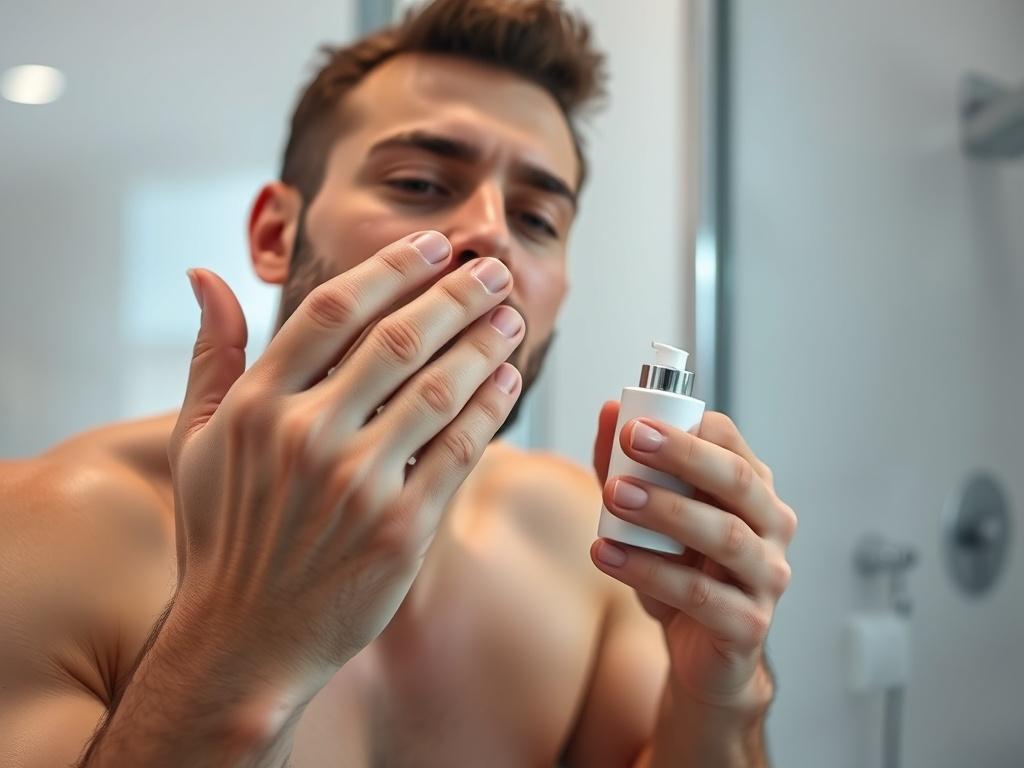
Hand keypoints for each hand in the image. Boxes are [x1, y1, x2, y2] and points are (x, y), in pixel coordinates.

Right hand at [167, 231, 523, 700]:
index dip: (391, 268)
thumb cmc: (224, 535)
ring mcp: (355, 484)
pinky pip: (458, 451)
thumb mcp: (198, 443)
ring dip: (484, 344)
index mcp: (255, 406)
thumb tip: (205, 276)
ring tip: (512, 317)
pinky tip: (509, 379)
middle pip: (397, 339)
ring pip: (437, 390)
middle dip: (455, 295)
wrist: (244, 640)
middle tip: (492, 270)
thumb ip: (212, 355)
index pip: (332, 311)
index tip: (433, 245)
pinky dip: (489, 409)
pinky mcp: (399, 530)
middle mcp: (304, 436)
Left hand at [590, 404, 796, 709]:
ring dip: (665, 510)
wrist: (700, 656)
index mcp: (753, 492)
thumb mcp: (646, 520)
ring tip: (613, 496)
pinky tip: (605, 554)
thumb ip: (626, 467)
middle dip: (683, 456)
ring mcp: (767, 578)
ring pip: (724, 537)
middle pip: (737, 482)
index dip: (688, 429)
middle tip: (633, 441)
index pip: (733, 445)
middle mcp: (771, 529)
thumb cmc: (680, 573)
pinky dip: (648, 571)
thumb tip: (609, 412)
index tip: (637, 422)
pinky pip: (699, 594)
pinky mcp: (748, 624)